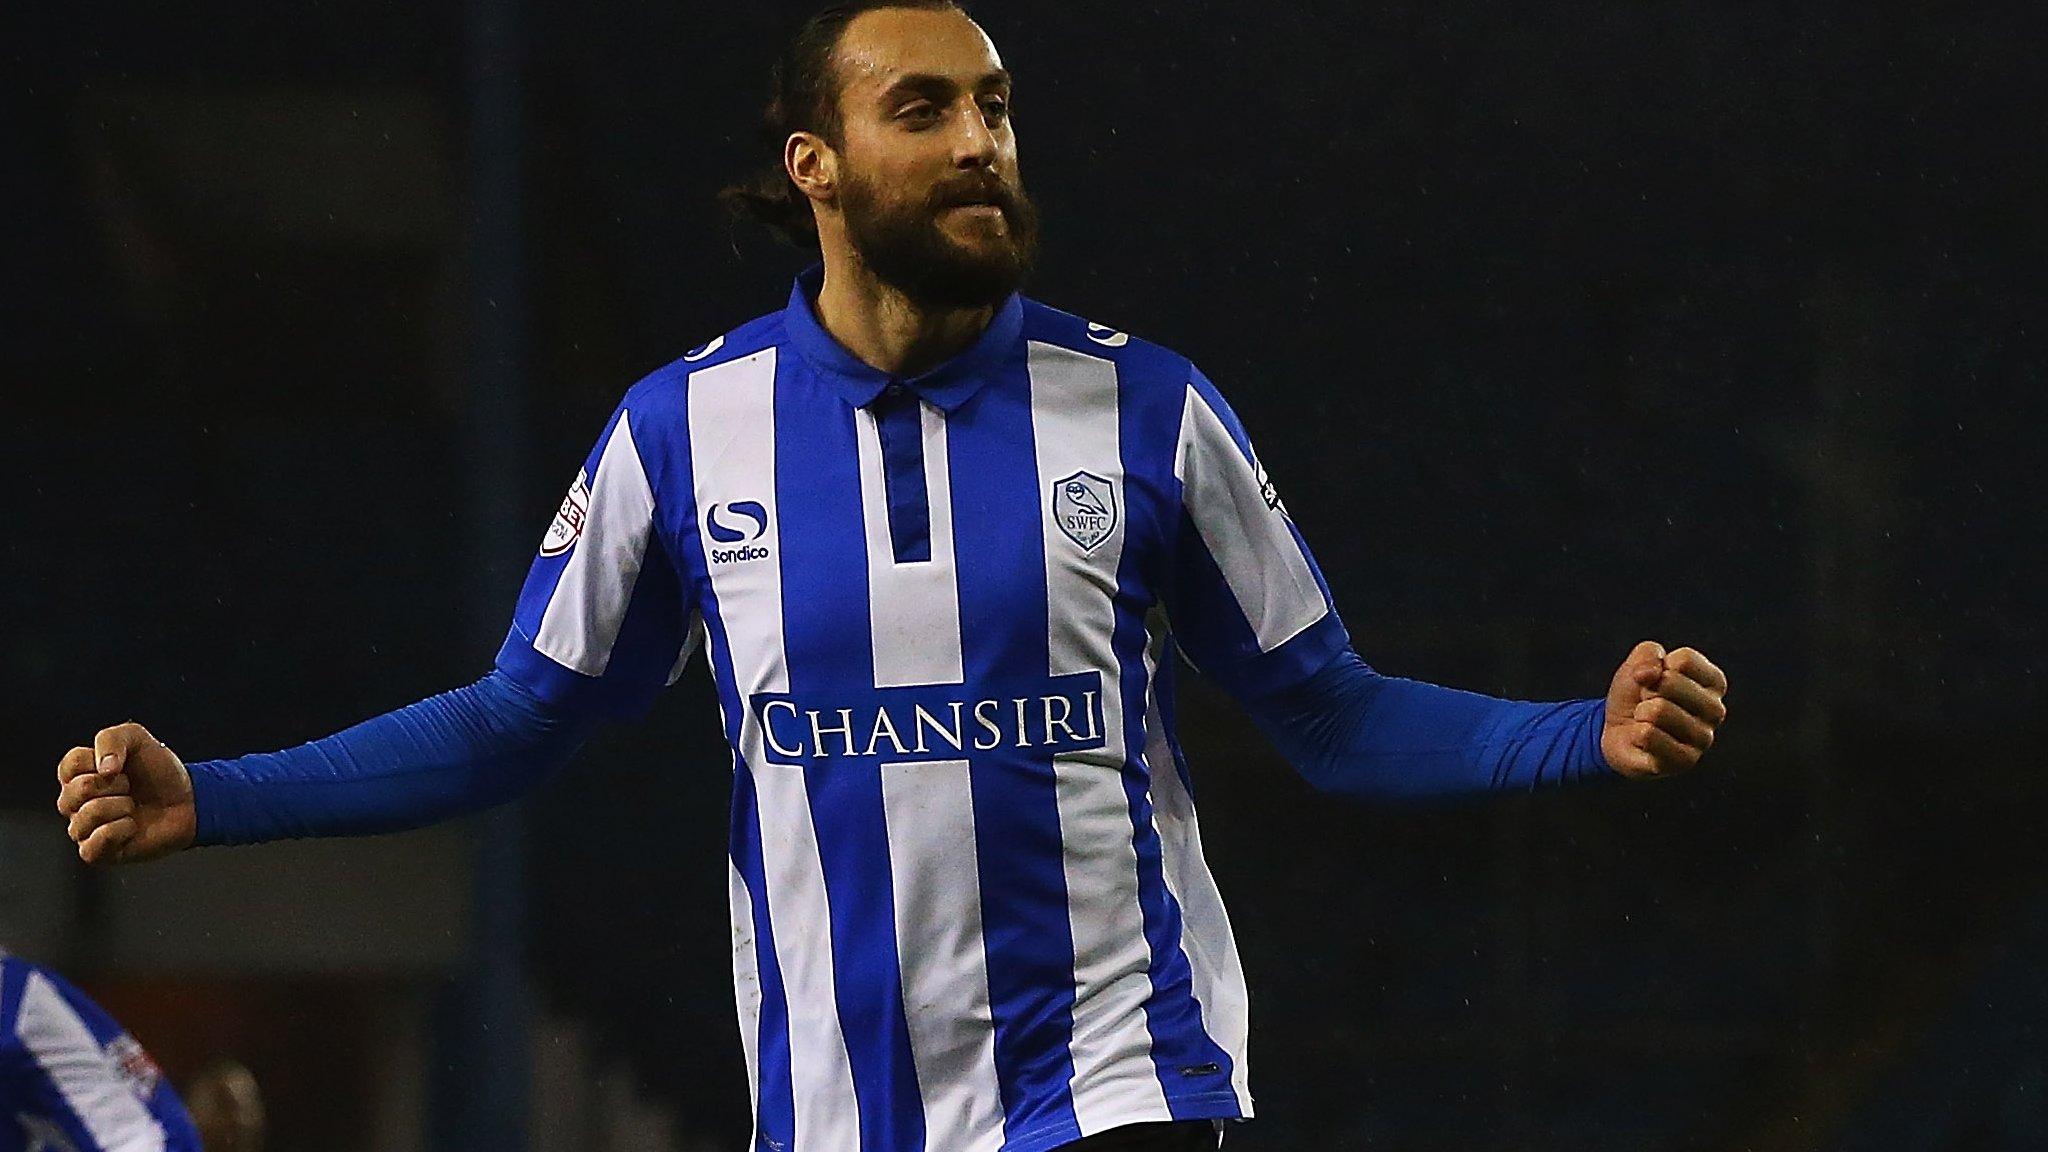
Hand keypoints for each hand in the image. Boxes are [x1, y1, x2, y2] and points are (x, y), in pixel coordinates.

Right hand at [56, 722, 197, 863]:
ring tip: (133, 807)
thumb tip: (103, 770)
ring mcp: (83, 829)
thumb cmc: (159, 772)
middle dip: (115, 785)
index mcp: (78, 775)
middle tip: (131, 788)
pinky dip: (120, 831)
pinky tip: (132, 827)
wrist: (188, 802)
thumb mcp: (137, 739)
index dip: (101, 761)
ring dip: (121, 807)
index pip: (71, 765)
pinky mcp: (95, 852)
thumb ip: (111, 739)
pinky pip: (94, 843)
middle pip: (77, 790)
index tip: (122, 765)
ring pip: (86, 815)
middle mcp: (75, 803)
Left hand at [1600, 641, 1728, 778]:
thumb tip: (1651, 674)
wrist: (1617, 732)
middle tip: (1647, 703)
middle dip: (1646, 690)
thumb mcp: (1639, 664)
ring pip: (1658, 710)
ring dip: (1640, 713)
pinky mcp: (1685, 761)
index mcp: (1713, 683)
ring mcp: (1703, 738)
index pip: (1684, 660)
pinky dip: (1636, 734)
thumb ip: (1648, 653)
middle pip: (1671, 682)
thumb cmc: (1636, 696)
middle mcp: (1715, 710)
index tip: (1654, 680)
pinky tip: (1644, 740)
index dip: (1657, 667)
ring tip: (1645, 722)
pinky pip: (1648, 735)